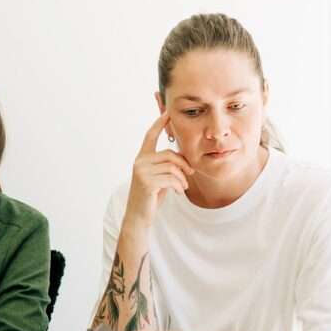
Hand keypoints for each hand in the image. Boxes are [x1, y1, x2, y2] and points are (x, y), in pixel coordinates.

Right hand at [123, 111, 193, 230]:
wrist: (139, 216)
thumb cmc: (151, 197)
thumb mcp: (160, 177)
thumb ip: (167, 165)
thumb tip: (183, 156)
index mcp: (142, 158)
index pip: (150, 136)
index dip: (159, 124)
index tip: (168, 113)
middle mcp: (140, 162)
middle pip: (170, 154)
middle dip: (184, 164)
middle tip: (191, 174)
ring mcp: (142, 172)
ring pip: (172, 167)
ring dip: (183, 178)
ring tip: (183, 187)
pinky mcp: (147, 183)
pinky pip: (171, 179)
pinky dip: (179, 186)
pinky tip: (179, 192)